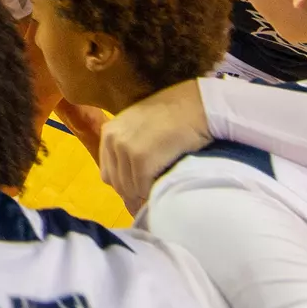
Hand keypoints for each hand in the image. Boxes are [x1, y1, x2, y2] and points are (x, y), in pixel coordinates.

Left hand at [97, 80, 209, 212]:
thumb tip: (130, 174)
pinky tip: (163, 191)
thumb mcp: (141, 123)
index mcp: (109, 131)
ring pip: (129, 188)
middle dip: (132, 194)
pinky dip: (153, 193)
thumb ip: (129, 143)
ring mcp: (126, 149)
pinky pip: (143, 188)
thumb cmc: (177, 112)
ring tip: (156, 198)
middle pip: (117, 183)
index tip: (137, 192)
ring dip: (143, 195)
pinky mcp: (141, 160)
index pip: (108, 172)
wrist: (199, 105)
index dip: (123, 184)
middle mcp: (113, 140)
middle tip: (147, 202)